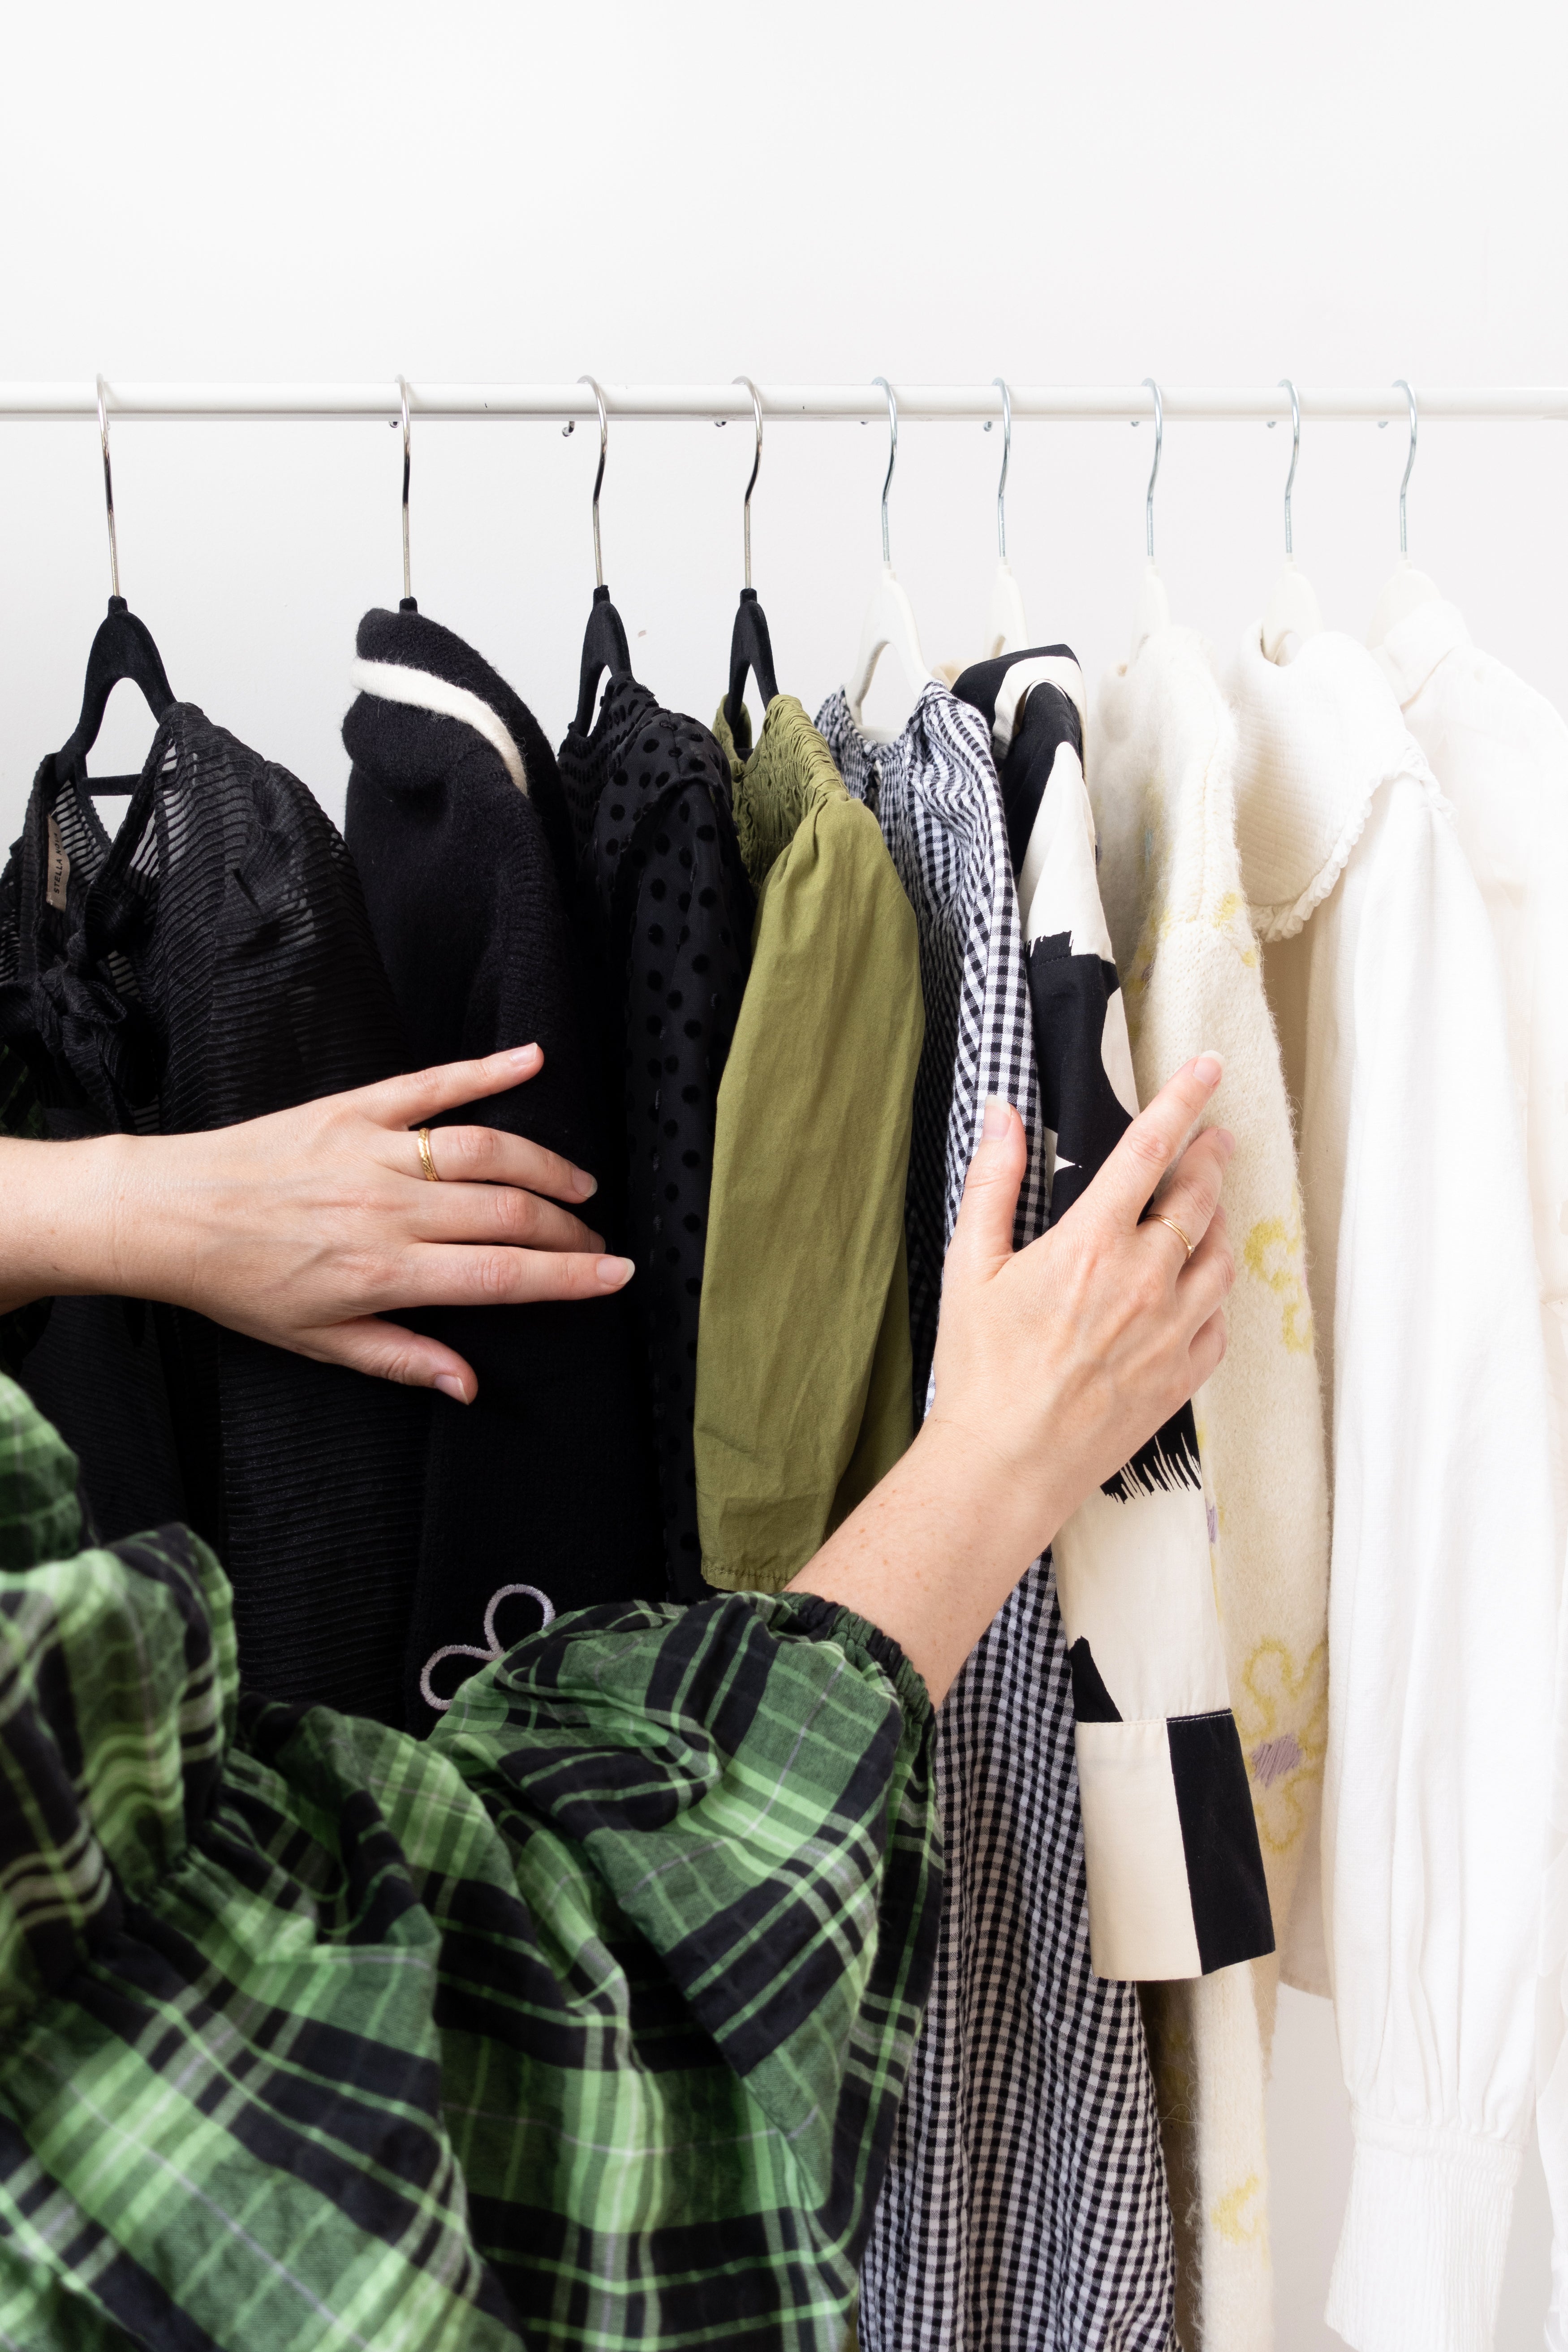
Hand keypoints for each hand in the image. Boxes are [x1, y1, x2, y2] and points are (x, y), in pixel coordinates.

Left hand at [0, 1044, 632, 1402]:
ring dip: (545, 1164)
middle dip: (568, 1228)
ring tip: (579, 1183)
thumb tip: (467, 1385)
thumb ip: (401, 1357)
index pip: (503, 1276)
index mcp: (385, 1272)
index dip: (571, 1276)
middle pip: (507, 1212)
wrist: (167, 1216)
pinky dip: (486, 1069)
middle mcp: (388, 1209)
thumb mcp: (318, 1342)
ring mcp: (373, 1151)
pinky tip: (531, 1059)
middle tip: (597, 1239)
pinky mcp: (352, 1108)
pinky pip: (431, 1084)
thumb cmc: (240, 1284)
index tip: (619, 1274)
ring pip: (484, 1149)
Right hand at [927, 1057, 1232, 1528]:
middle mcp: (1146, 1280)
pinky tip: (1196, 1290)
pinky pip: (1220, 1321)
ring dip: (1218, 1223)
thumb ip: (993, 1183)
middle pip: (1200, 1197)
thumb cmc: (981, 1369)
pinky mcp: (1183, 1376)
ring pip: (1222, 1256)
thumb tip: (1004, 1114)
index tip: (1207, 1068)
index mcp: (1092, 1244)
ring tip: (1206, 1211)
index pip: (1151, 1150)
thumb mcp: (970, 1266)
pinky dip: (1214, 1295)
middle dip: (1210, 1156)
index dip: (1183, 1100)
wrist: (1007, 1466)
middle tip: (1214, 1138)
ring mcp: (1172, 1330)